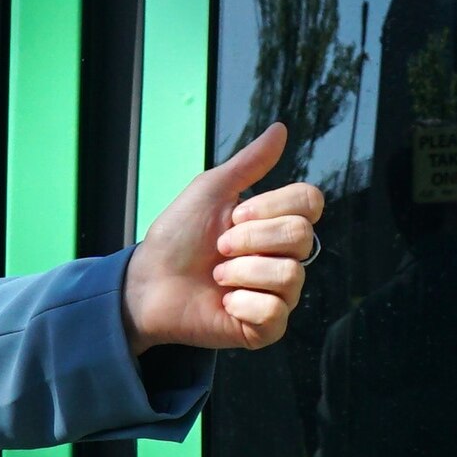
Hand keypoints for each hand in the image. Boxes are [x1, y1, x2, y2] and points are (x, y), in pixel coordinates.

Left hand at [125, 123, 327, 355]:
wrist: (147, 281)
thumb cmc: (176, 237)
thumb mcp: (210, 191)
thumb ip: (248, 163)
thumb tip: (280, 129)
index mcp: (277, 224)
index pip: (310, 202)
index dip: (270, 207)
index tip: (234, 214)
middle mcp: (285, 258)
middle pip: (301, 236)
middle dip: (249, 238)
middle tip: (219, 248)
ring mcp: (279, 294)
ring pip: (290, 275)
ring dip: (241, 272)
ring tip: (217, 276)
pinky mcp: (266, 327)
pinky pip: (275, 312)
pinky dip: (243, 303)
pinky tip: (224, 302)